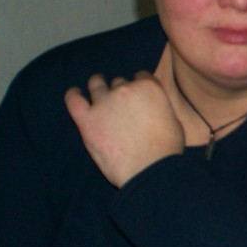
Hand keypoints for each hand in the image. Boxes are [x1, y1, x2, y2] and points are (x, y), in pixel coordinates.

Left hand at [64, 72, 184, 187]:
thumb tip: (154, 108)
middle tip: (123, 103)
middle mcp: (125, 89)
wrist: (150, 169)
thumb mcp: (173, 120)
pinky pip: (74, 100)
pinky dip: (73, 95)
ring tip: (97, 87)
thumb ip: (160, 107)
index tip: (139, 92)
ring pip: (97, 85)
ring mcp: (103, 103)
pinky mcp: (87, 120)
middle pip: (120, 82)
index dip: (140, 83)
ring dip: (97, 85)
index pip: (142, 76)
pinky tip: (74, 93)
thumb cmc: (167, 149)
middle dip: (122, 90)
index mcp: (149, 88)